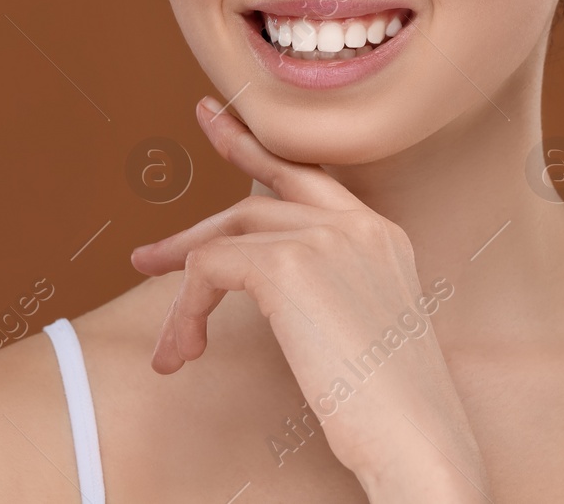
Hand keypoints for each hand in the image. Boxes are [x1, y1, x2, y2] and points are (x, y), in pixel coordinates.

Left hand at [129, 96, 491, 502]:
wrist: (417, 440)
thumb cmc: (392, 410)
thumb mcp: (364, 332)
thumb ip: (326, 293)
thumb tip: (261, 289)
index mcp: (382, 235)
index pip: (307, 174)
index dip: (251, 147)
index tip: (215, 122)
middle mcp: (358, 225)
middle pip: (254, 199)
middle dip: (194, 230)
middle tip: (146, 257)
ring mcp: (326, 237)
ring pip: (224, 241)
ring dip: (185, 296)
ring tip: (173, 349)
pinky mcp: (289, 265)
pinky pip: (208, 270)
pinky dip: (185, 312)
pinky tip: (187, 352)